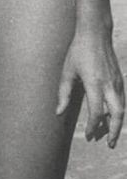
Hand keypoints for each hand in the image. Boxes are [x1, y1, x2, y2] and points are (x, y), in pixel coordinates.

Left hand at [56, 29, 124, 147]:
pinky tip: (112, 118)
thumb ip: (63, 93)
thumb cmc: (78, 52)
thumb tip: (58, 112)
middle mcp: (109, 85)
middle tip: (109, 144)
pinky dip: (119, 113)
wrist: (96, 34)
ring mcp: (117, 82)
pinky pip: (122, 101)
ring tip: (111, 136)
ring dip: (118, 124)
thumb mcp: (67, 71)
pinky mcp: (120, 80)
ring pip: (122, 109)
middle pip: (117, 115)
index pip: (96, 112)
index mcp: (94, 83)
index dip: (93, 126)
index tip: (89, 135)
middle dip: (114, 132)